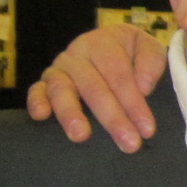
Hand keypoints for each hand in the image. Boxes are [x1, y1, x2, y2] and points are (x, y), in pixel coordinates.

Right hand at [23, 27, 166, 151]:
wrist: (111, 48)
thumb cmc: (133, 55)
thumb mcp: (148, 49)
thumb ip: (150, 63)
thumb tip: (143, 87)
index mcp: (103, 43)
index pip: (119, 75)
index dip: (134, 102)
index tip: (147, 129)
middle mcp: (77, 54)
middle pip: (94, 87)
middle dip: (112, 118)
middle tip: (129, 144)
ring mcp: (58, 69)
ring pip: (62, 89)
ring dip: (71, 114)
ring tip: (81, 136)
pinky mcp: (44, 83)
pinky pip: (36, 91)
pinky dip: (36, 102)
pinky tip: (41, 116)